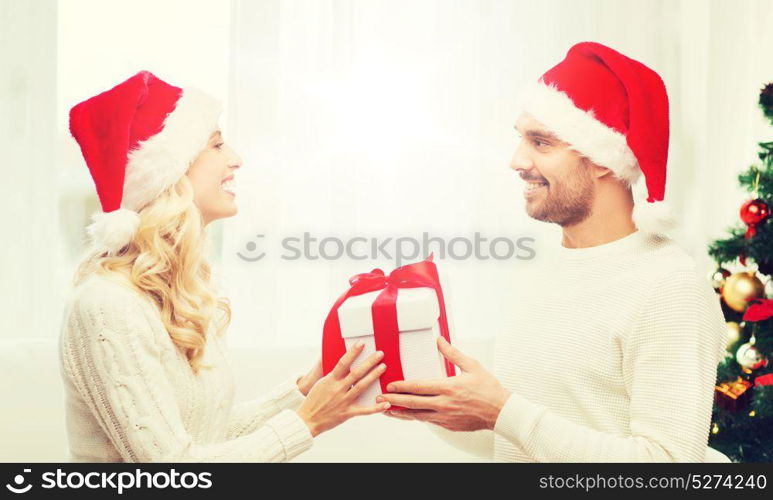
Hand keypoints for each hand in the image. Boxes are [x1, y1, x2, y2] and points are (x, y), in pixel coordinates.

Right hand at [296, 341, 390, 436]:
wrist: (308, 419)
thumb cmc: (314, 400)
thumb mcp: (321, 383)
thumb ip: (333, 375)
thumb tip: (343, 364)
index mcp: (330, 380)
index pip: (343, 363)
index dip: (353, 352)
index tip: (362, 343)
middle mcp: (338, 389)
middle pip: (356, 373)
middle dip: (369, 362)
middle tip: (380, 354)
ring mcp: (344, 401)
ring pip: (362, 386)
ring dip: (374, 376)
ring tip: (383, 367)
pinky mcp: (348, 413)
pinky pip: (365, 410)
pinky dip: (376, 407)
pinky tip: (386, 403)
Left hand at [378, 336, 509, 431]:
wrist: (501, 412)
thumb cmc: (488, 389)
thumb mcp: (471, 366)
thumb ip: (452, 353)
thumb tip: (440, 340)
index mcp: (448, 387)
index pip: (419, 387)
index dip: (402, 386)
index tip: (390, 384)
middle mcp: (444, 404)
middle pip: (413, 403)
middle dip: (394, 400)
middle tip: (380, 398)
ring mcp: (445, 417)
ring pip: (417, 416)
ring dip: (401, 413)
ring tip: (387, 410)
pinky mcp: (448, 425)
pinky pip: (427, 421)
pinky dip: (415, 418)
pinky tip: (409, 415)